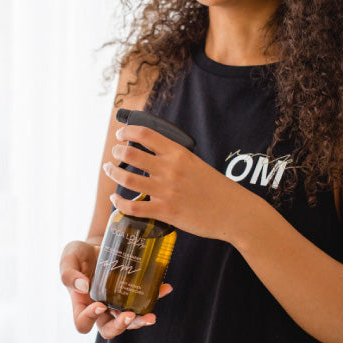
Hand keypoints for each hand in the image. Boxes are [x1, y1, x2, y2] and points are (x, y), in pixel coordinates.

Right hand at [60, 240, 172, 337]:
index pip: (83, 322)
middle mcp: (100, 307)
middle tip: (129, 316)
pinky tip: (165, 288)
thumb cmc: (80, 253)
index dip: (90, 318)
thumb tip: (83, 286)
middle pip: (109, 328)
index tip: (99, 305)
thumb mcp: (69, 257)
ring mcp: (116, 301)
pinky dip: (155, 295)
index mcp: (82, 303)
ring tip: (151, 316)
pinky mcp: (131, 291)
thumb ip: (69, 273)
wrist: (98, 244)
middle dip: (120, 326)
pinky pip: (144, 298)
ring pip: (128, 319)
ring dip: (139, 320)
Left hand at [103, 125, 254, 241]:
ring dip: (113, 173)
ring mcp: (166, 190)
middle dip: (116, 152)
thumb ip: (175, 159)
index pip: (146, 134)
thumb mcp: (196, 164)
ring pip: (126, 178)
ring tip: (109, 170)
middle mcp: (170, 169)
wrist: (232, 211)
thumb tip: (155, 158)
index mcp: (179, 153)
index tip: (121, 134)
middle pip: (130, 154)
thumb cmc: (216, 188)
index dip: (128, 131)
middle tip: (114, 153)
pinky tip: (116, 200)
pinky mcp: (164, 211)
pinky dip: (119, 203)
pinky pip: (132, 206)